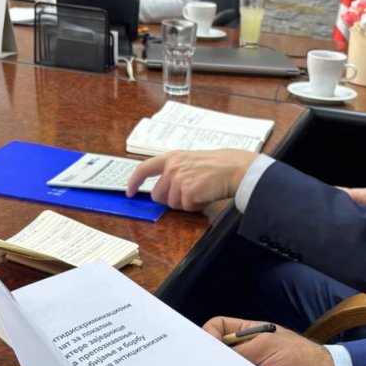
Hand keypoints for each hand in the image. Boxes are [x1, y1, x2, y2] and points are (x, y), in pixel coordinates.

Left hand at [126, 149, 257, 211]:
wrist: (235, 168)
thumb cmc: (218, 165)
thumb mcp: (191, 160)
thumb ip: (175, 170)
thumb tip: (163, 189)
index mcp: (172, 158)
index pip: (144, 168)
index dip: (134, 182)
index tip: (130, 191)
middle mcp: (172, 167)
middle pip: (157, 195)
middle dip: (170, 199)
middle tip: (187, 194)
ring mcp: (179, 179)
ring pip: (171, 204)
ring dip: (185, 203)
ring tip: (200, 191)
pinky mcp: (188, 192)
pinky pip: (186, 208)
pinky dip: (196, 206)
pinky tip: (205, 195)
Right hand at [204, 317, 336, 365]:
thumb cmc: (299, 357)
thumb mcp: (266, 345)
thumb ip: (237, 349)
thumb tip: (211, 355)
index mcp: (248, 337)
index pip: (219, 330)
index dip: (208, 335)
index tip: (204, 346)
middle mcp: (244, 358)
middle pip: (216, 358)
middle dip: (205, 363)